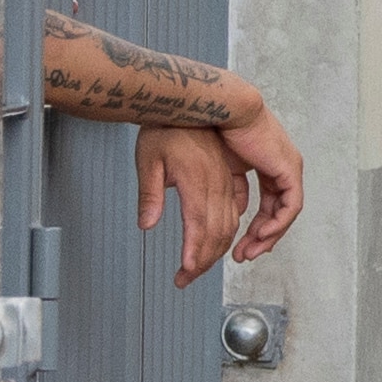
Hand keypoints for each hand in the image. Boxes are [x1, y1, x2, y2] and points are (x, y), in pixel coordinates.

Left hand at [136, 127, 249, 287]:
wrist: (191, 103)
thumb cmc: (166, 127)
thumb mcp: (148, 159)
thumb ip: (149, 194)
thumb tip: (146, 223)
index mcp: (198, 181)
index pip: (199, 228)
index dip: (194, 255)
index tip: (185, 272)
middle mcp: (216, 185)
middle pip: (218, 233)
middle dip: (203, 261)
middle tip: (186, 278)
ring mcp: (224, 183)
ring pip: (230, 226)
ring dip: (217, 250)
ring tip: (199, 265)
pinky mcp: (228, 179)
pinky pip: (235, 211)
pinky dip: (228, 231)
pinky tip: (219, 240)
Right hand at [219, 104, 304, 264]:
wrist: (219, 109)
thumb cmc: (209, 128)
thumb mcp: (217, 167)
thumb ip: (227, 190)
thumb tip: (224, 212)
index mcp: (262, 163)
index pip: (265, 204)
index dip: (252, 227)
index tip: (237, 246)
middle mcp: (279, 166)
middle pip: (275, 212)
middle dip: (259, 238)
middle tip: (242, 256)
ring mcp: (287, 168)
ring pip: (285, 213)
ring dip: (268, 236)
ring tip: (249, 252)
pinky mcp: (289, 168)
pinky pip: (291, 205)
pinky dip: (278, 223)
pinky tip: (260, 235)